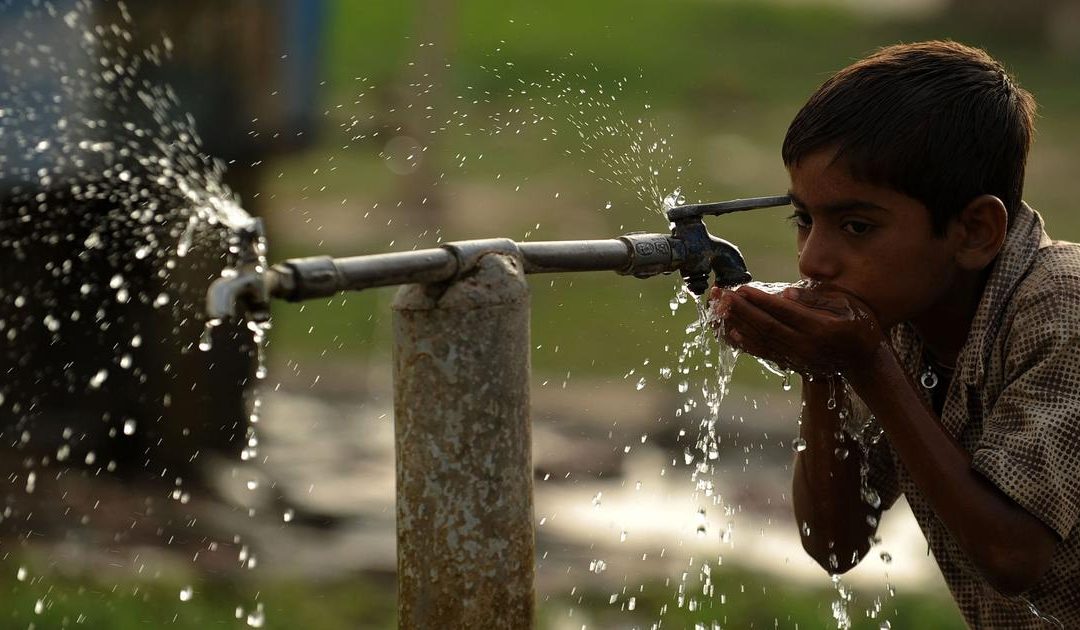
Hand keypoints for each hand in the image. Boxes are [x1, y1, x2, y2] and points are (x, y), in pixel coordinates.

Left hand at [710, 283, 885, 377]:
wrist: (865, 364)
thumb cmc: (860, 326)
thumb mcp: (848, 304)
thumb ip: (817, 298)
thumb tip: (786, 293)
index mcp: (822, 328)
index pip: (784, 312)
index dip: (760, 300)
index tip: (741, 288)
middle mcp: (807, 346)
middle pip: (767, 326)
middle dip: (741, 310)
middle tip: (721, 295)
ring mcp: (798, 358)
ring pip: (762, 340)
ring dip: (738, 323)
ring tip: (720, 309)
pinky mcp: (792, 364)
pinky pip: (765, 353)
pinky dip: (747, 343)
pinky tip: (731, 333)